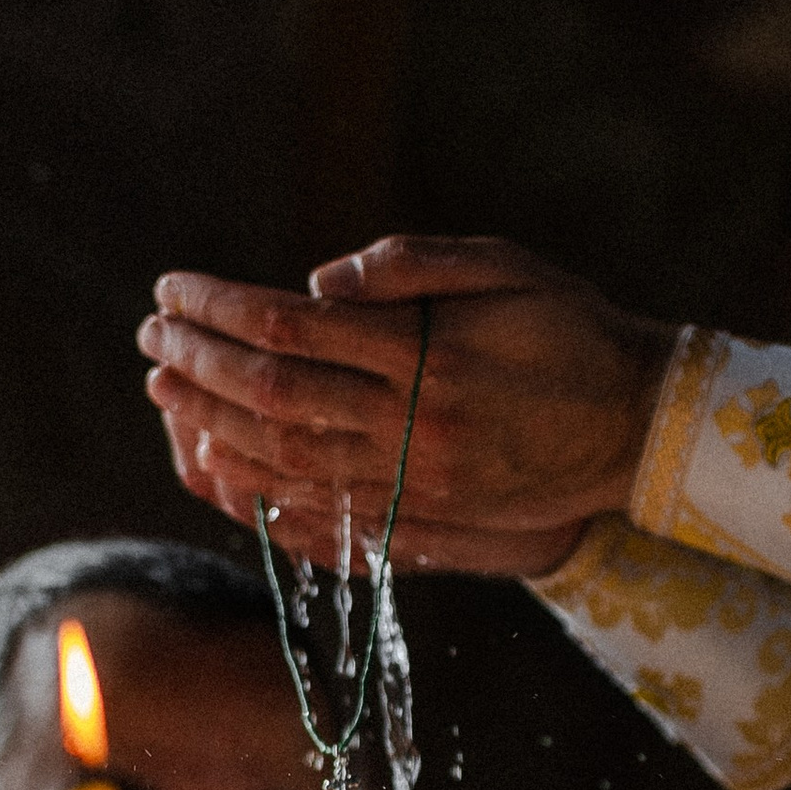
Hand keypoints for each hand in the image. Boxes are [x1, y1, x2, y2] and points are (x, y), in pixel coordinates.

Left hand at [138, 236, 674, 576]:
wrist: (640, 428)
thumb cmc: (571, 330)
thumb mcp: (505, 268)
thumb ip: (410, 268)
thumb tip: (314, 283)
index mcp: (430, 354)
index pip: (291, 327)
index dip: (218, 308)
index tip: (171, 289)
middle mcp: (416, 425)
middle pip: (274, 397)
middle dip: (198, 365)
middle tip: (150, 338)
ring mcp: (418, 483)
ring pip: (287, 462)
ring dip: (213, 428)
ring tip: (164, 396)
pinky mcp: (426, 521)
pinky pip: (324, 518)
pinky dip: (261, 495)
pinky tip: (218, 469)